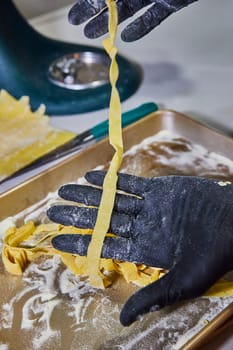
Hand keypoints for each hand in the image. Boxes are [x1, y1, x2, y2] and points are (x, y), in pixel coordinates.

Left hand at [47, 171, 232, 325]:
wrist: (232, 223)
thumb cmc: (212, 255)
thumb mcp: (183, 282)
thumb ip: (152, 296)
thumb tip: (124, 321)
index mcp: (144, 249)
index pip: (105, 246)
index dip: (81, 244)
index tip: (57, 241)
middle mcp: (142, 228)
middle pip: (103, 221)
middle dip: (77, 215)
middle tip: (52, 211)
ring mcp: (149, 208)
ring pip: (112, 201)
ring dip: (88, 196)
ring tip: (63, 191)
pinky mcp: (159, 190)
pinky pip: (131, 185)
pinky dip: (112, 181)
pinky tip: (91, 177)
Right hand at [68, 0, 197, 41]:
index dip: (87, 3)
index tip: (74, 17)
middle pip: (112, 0)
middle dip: (94, 13)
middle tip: (79, 28)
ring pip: (128, 10)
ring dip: (111, 23)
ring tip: (96, 36)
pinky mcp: (170, 2)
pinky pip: (153, 18)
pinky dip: (141, 28)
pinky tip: (127, 37)